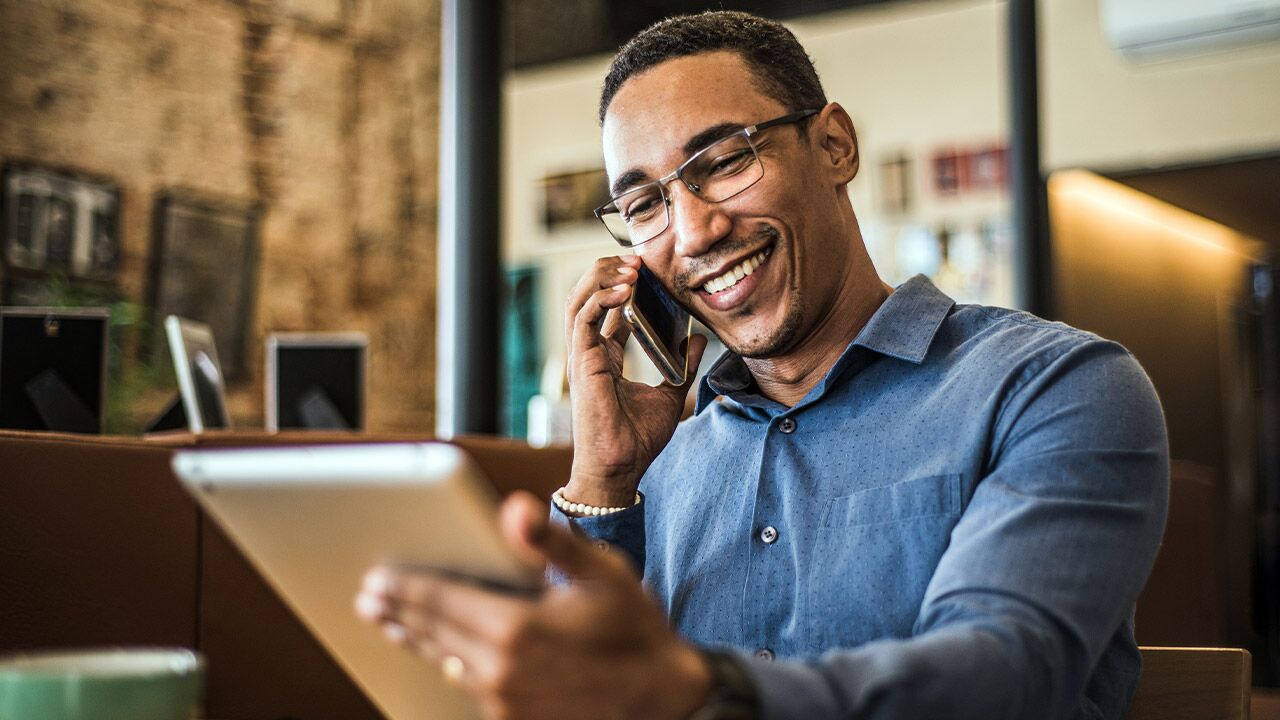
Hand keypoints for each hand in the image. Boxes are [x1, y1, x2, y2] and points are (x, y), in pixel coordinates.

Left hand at [354, 491, 710, 719]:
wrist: (664, 699)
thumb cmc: (635, 630)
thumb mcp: (602, 573)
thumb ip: (550, 541)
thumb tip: (513, 507)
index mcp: (515, 626)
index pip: (440, 600)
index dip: (404, 586)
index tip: (376, 576)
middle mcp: (500, 669)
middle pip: (431, 634)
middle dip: (397, 611)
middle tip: (368, 596)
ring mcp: (504, 700)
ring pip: (442, 662)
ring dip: (413, 639)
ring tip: (389, 623)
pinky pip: (467, 686)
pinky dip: (444, 664)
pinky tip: (438, 654)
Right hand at [564, 255, 707, 505]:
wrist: (622, 466)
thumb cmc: (638, 439)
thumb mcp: (670, 394)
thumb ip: (681, 365)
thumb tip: (698, 340)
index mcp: (606, 357)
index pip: (606, 308)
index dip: (623, 283)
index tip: (647, 269)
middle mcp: (590, 351)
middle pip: (587, 295)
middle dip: (610, 270)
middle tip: (639, 260)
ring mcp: (581, 355)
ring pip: (578, 299)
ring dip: (603, 277)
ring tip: (630, 267)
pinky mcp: (580, 362)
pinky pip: (582, 317)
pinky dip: (600, 297)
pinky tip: (624, 289)